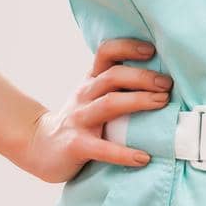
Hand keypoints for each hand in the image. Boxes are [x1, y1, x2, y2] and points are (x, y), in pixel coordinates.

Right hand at [17, 37, 172, 182]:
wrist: (39, 146)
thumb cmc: (80, 118)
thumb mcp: (93, 95)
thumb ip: (118, 84)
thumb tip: (163, 77)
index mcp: (91, 80)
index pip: (106, 53)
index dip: (128, 47)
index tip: (152, 50)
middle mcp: (85, 94)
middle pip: (113, 76)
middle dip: (143, 77)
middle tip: (167, 84)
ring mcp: (79, 119)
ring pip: (110, 104)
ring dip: (138, 101)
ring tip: (162, 104)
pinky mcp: (76, 145)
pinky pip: (102, 148)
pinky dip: (124, 153)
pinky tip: (144, 158)